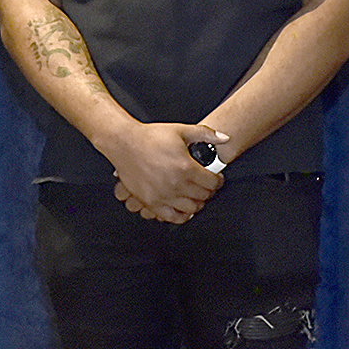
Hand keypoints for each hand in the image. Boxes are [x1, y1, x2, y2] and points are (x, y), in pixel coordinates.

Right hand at [102, 122, 227, 222]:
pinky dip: (181, 215)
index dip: (217, 180)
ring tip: (194, 195)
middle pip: (204, 196)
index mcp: (186, 167)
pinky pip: (173, 217)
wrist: (123, 143)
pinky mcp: (151, 202)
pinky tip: (182, 207)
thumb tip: (225, 138)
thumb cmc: (148, 137)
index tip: (215, 178)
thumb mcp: (180, 131)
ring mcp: (164, 195)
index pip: (213, 183)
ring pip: (192, 208)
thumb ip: (205, 134)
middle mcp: (176, 184)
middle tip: (205, 185)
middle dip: (208, 191)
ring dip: (196, 202)